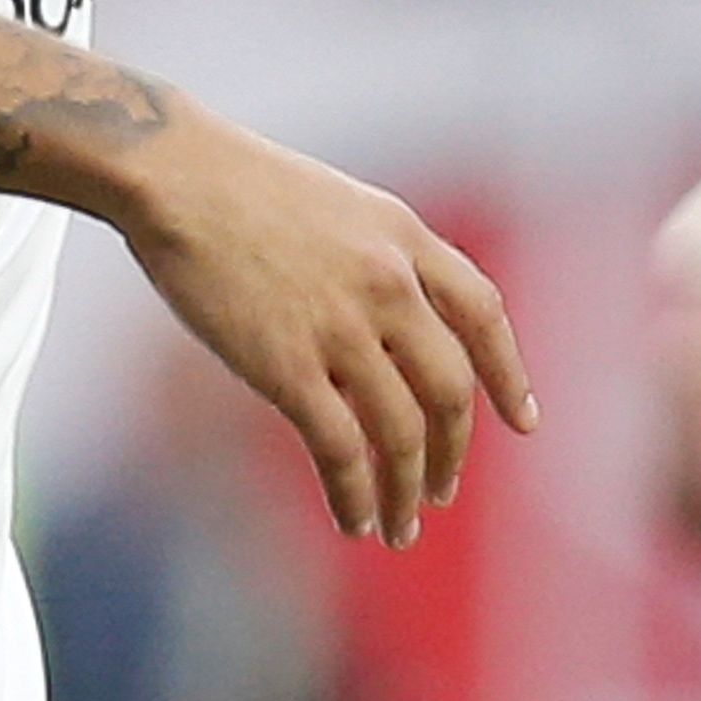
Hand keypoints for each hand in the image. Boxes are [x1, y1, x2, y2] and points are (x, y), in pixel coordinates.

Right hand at [108, 106, 535, 546]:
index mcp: (406, 235)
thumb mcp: (341, 206)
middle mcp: (390, 282)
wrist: (177, 173)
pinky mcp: (287, 366)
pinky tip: (354, 520)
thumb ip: (378, 258)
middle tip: (442, 488)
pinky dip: (354, 496)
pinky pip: (340, 451)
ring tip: (401, 528)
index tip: (524, 421)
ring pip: (401, 433)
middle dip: (453, 451)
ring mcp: (343, 327)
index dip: (509, 373)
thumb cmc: (241, 186)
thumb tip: (394, 327)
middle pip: (452, 388)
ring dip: (406, 491)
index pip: (483, 312)